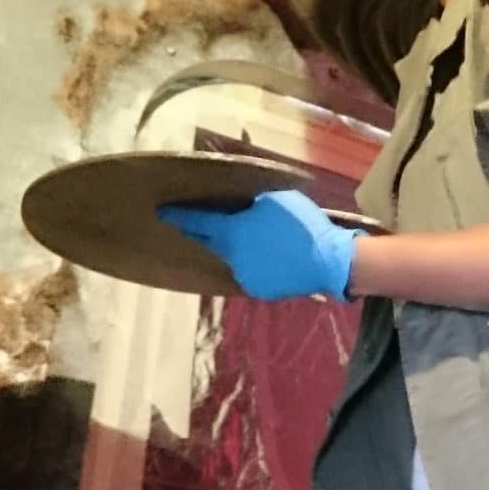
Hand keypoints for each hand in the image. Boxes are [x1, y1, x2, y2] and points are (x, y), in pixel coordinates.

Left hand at [159, 191, 358, 300]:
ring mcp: (243, 275)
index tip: (162, 212)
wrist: (327, 260)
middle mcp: (230, 255)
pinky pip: (247, 271)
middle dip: (197, 233)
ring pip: (229, 258)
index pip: (197, 222)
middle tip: (191, 226)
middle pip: (208, 242)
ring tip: (246, 242)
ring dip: (231, 249)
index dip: (178, 215)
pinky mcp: (257, 289)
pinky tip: (266, 257)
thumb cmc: (301, 224)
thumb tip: (241, 208)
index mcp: (231, 231)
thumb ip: (251, 204)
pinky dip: (250, 263)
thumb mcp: (275, 200)